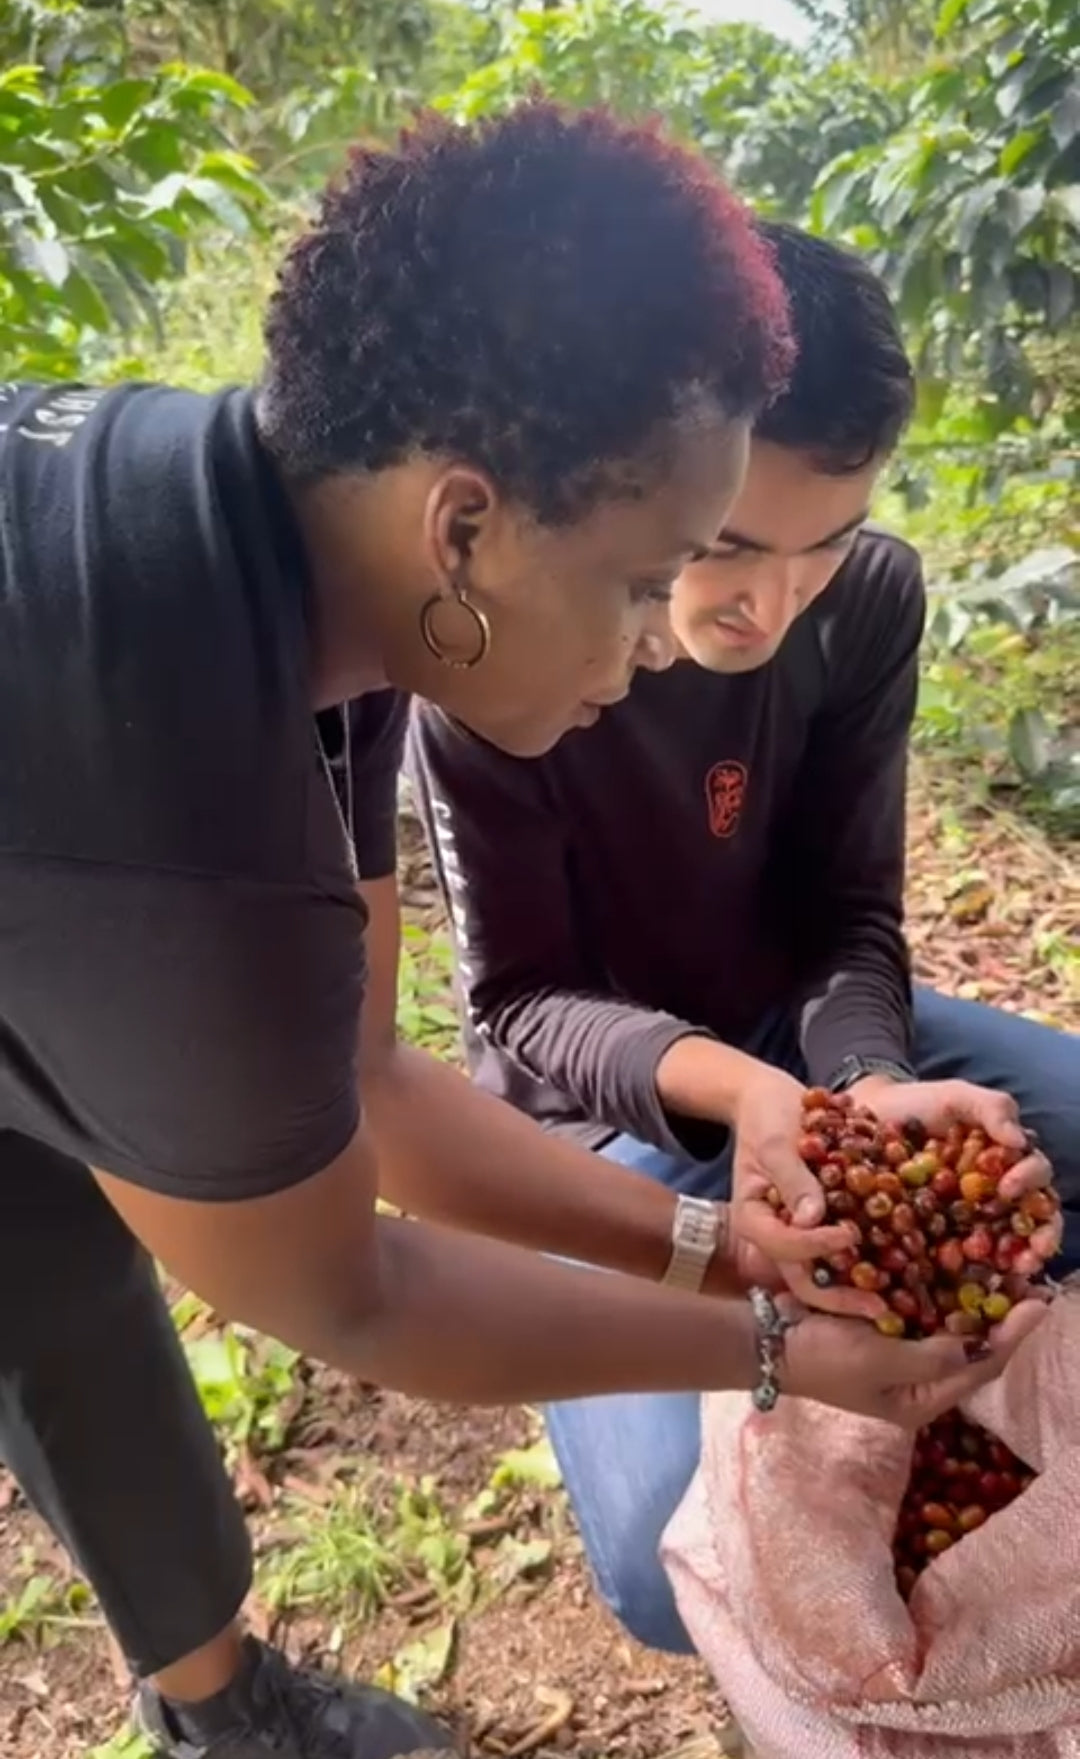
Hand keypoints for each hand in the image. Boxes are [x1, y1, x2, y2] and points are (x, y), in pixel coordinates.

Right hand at [729, 1065, 886, 1319]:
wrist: (776, 1102)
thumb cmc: (768, 1116)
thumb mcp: (775, 1141)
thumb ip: (792, 1178)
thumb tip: (811, 1218)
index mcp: (755, 1218)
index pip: (781, 1244)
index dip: (813, 1246)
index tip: (848, 1235)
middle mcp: (779, 1236)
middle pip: (804, 1277)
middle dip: (840, 1297)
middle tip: (879, 1308)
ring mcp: (804, 1236)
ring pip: (829, 1273)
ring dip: (861, 1290)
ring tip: (900, 1303)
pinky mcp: (828, 1228)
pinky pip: (850, 1253)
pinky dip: (874, 1263)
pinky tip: (907, 1271)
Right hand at [780, 1292, 1046, 1426]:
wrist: (765, 1340)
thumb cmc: (822, 1359)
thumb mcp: (878, 1362)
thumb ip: (929, 1358)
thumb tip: (970, 1346)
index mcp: (917, 1403)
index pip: (978, 1370)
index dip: (1010, 1338)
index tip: (1036, 1304)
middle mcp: (914, 1383)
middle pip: (970, 1351)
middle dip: (998, 1319)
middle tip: (1026, 1281)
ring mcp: (898, 1354)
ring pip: (949, 1328)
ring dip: (972, 1302)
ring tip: (1000, 1270)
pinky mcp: (881, 1328)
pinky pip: (922, 1309)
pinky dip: (939, 1290)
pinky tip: (954, 1264)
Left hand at [849, 1075, 1061, 1276]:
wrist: (870, 1118)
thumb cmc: (918, 1105)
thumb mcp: (957, 1097)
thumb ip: (992, 1109)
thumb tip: (1019, 1142)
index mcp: (1006, 1159)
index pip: (1036, 1177)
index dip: (1031, 1184)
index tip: (1006, 1188)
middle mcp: (996, 1192)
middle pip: (1032, 1219)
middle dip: (1041, 1237)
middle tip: (1034, 1252)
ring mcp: (970, 1216)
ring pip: (1007, 1242)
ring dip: (1019, 1258)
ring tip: (1018, 1270)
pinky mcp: (942, 1235)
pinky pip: (963, 1255)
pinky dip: (975, 1267)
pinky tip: (977, 1277)